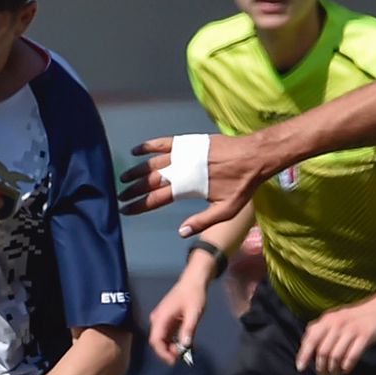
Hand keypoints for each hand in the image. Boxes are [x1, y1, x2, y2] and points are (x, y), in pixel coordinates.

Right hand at [120, 132, 271, 237]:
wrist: (254, 155)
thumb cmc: (242, 184)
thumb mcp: (226, 210)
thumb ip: (202, 221)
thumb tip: (180, 232)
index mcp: (188, 187)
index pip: (157, 198)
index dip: (139, 205)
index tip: (126, 210)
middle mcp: (182, 169)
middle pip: (151, 181)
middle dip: (134, 190)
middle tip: (120, 196)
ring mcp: (184, 154)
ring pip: (153, 162)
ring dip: (137, 171)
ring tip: (124, 179)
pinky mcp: (189, 142)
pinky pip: (163, 142)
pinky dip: (148, 146)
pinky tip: (136, 151)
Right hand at [148, 276, 208, 365]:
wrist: (193, 281)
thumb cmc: (193, 294)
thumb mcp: (194, 313)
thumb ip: (188, 329)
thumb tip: (184, 346)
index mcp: (161, 317)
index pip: (155, 340)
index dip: (162, 353)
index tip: (173, 361)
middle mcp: (158, 319)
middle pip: (157, 341)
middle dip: (167, 352)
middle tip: (181, 357)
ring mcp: (161, 319)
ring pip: (162, 339)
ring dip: (170, 347)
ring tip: (184, 351)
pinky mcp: (167, 319)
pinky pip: (167, 334)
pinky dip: (173, 341)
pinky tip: (183, 343)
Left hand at [296, 291, 375, 374]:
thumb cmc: (357, 317)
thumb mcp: (336, 317)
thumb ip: (321, 328)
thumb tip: (305, 343)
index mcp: (328, 320)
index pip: (311, 338)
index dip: (304, 355)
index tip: (301, 368)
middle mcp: (338, 324)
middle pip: (323, 351)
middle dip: (320, 367)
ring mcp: (352, 330)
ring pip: (336, 356)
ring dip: (333, 369)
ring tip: (334, 374)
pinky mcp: (365, 336)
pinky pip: (352, 356)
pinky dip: (347, 366)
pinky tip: (346, 370)